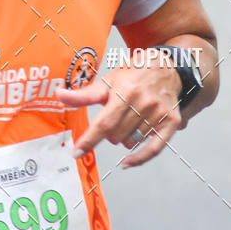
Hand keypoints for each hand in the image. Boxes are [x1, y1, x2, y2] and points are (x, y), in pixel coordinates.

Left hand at [56, 52, 182, 167]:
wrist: (167, 66)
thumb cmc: (134, 74)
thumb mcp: (108, 81)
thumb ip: (84, 94)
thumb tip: (59, 95)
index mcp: (125, 91)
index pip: (104, 122)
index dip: (89, 140)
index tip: (77, 152)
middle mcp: (143, 102)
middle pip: (116, 135)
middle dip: (108, 134)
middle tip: (112, 120)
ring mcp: (158, 113)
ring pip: (131, 141)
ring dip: (124, 138)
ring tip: (127, 122)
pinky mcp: (171, 122)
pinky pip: (154, 149)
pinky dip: (139, 158)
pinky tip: (127, 163)